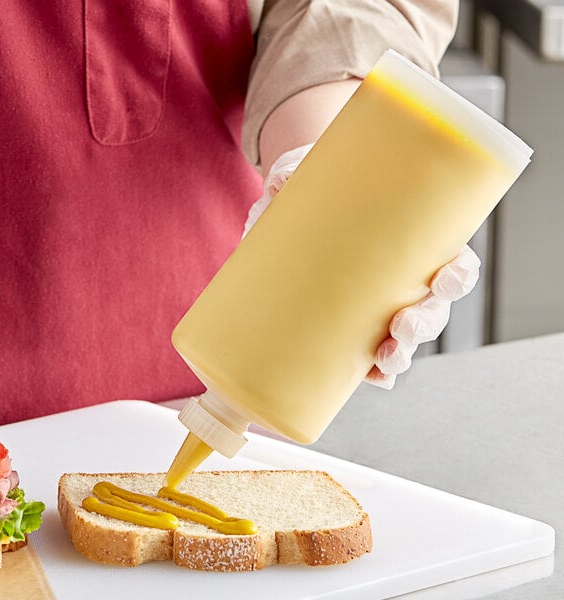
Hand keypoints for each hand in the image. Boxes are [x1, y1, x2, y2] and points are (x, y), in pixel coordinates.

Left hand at [243, 147, 481, 389]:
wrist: (295, 210)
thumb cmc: (321, 191)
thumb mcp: (309, 171)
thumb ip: (295, 168)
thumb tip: (281, 180)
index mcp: (410, 242)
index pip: (451, 260)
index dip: (458, 275)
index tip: (446, 279)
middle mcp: (402, 278)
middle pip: (432, 308)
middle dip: (424, 324)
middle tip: (403, 325)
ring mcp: (378, 305)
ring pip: (404, 337)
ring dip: (400, 353)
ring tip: (385, 357)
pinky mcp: (348, 324)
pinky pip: (369, 355)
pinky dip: (374, 371)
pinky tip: (368, 377)